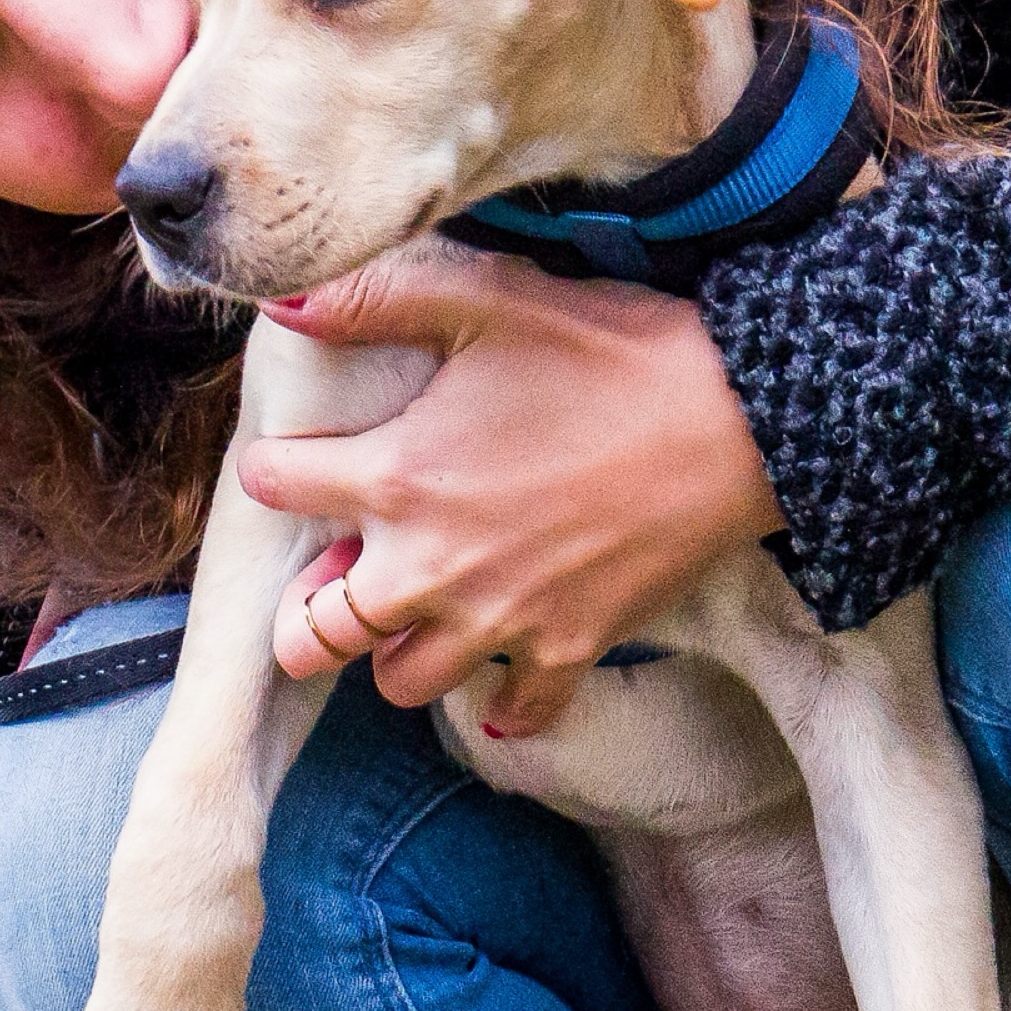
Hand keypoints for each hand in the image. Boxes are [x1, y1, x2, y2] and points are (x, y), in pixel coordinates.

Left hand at [240, 250, 781, 736]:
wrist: (739, 416)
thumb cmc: (604, 352)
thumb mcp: (482, 299)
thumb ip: (371, 302)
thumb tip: (281, 298)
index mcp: (397, 477)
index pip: (274, 488)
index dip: (270, 467)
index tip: (288, 460)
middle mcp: (431, 566)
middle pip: (316, 635)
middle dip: (304, 612)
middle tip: (330, 576)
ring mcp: (500, 620)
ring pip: (399, 683)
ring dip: (391, 651)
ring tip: (412, 607)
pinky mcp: (569, 648)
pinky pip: (514, 711)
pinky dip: (499, 701)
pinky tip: (498, 671)